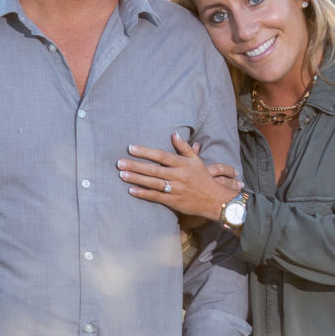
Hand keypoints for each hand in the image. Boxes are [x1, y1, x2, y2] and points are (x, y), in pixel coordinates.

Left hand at [117, 132, 242, 221]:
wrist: (215, 200)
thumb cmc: (204, 179)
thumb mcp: (197, 160)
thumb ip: (184, 147)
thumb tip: (174, 134)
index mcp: (183, 164)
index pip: (161, 155)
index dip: (145, 152)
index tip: (131, 148)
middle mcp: (178, 176)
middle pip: (154, 169)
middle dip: (135, 165)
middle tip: (119, 162)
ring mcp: (176, 189)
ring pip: (153, 183)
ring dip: (136, 179)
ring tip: (122, 174)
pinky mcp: (174, 202)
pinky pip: (156, 197)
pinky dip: (144, 194)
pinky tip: (131, 190)